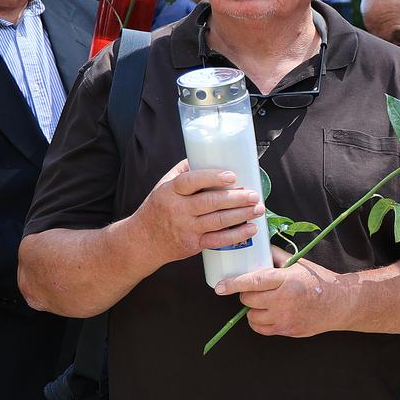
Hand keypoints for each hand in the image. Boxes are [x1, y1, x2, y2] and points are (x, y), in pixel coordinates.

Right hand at [133, 159, 263, 264]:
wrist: (142, 241)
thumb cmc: (158, 209)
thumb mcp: (163, 186)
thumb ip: (184, 172)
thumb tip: (207, 154)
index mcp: (170, 191)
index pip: (190, 181)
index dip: (212, 177)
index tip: (232, 176)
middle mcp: (177, 209)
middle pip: (210, 202)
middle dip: (236, 198)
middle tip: (254, 194)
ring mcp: (185, 228)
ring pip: (217, 221)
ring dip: (241, 215)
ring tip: (258, 209)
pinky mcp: (192, 244)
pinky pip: (217, 240)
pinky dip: (236, 235)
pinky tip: (251, 228)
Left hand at [214, 246, 347, 337]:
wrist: (339, 303)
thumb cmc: (318, 281)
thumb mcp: (298, 264)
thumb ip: (276, 256)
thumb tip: (257, 248)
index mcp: (286, 279)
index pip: (253, 281)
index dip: (233, 283)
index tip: (219, 286)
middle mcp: (284, 299)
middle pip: (249, 299)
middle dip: (248, 294)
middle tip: (258, 290)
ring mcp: (285, 317)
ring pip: (252, 315)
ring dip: (254, 309)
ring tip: (266, 303)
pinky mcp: (286, 330)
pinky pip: (260, 328)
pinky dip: (260, 321)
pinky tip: (269, 313)